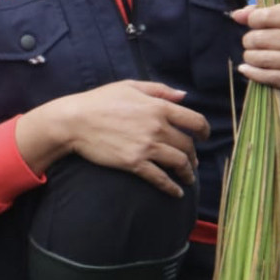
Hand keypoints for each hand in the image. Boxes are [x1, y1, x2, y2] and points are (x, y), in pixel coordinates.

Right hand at [17, 80, 209, 197]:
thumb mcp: (132, 86)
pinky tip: (176, 193)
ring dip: (187, 173)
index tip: (204, 137)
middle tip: (192, 161)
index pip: (194, 120)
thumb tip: (184, 95)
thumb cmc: (101, 100)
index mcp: (159, 107)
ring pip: (179, 162)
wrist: (75, 121)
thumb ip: (160, 90)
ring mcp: (146, 146)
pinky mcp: (134, 163)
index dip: (204, 130)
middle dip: (193, 155)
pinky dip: (171, 188)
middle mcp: (157, 127)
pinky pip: (159, 178)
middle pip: (187, 145)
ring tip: (189, 178)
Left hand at [231, 4, 279, 89]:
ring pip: (260, 58)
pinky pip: (267, 76)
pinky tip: (246, 68)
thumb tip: (237, 15)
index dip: (252, 20)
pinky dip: (252, 72)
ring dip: (250, 56)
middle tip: (252, 42)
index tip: (253, 23)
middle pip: (260, 38)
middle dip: (249, 40)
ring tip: (252, 54)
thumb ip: (260, 12)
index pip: (266, 16)